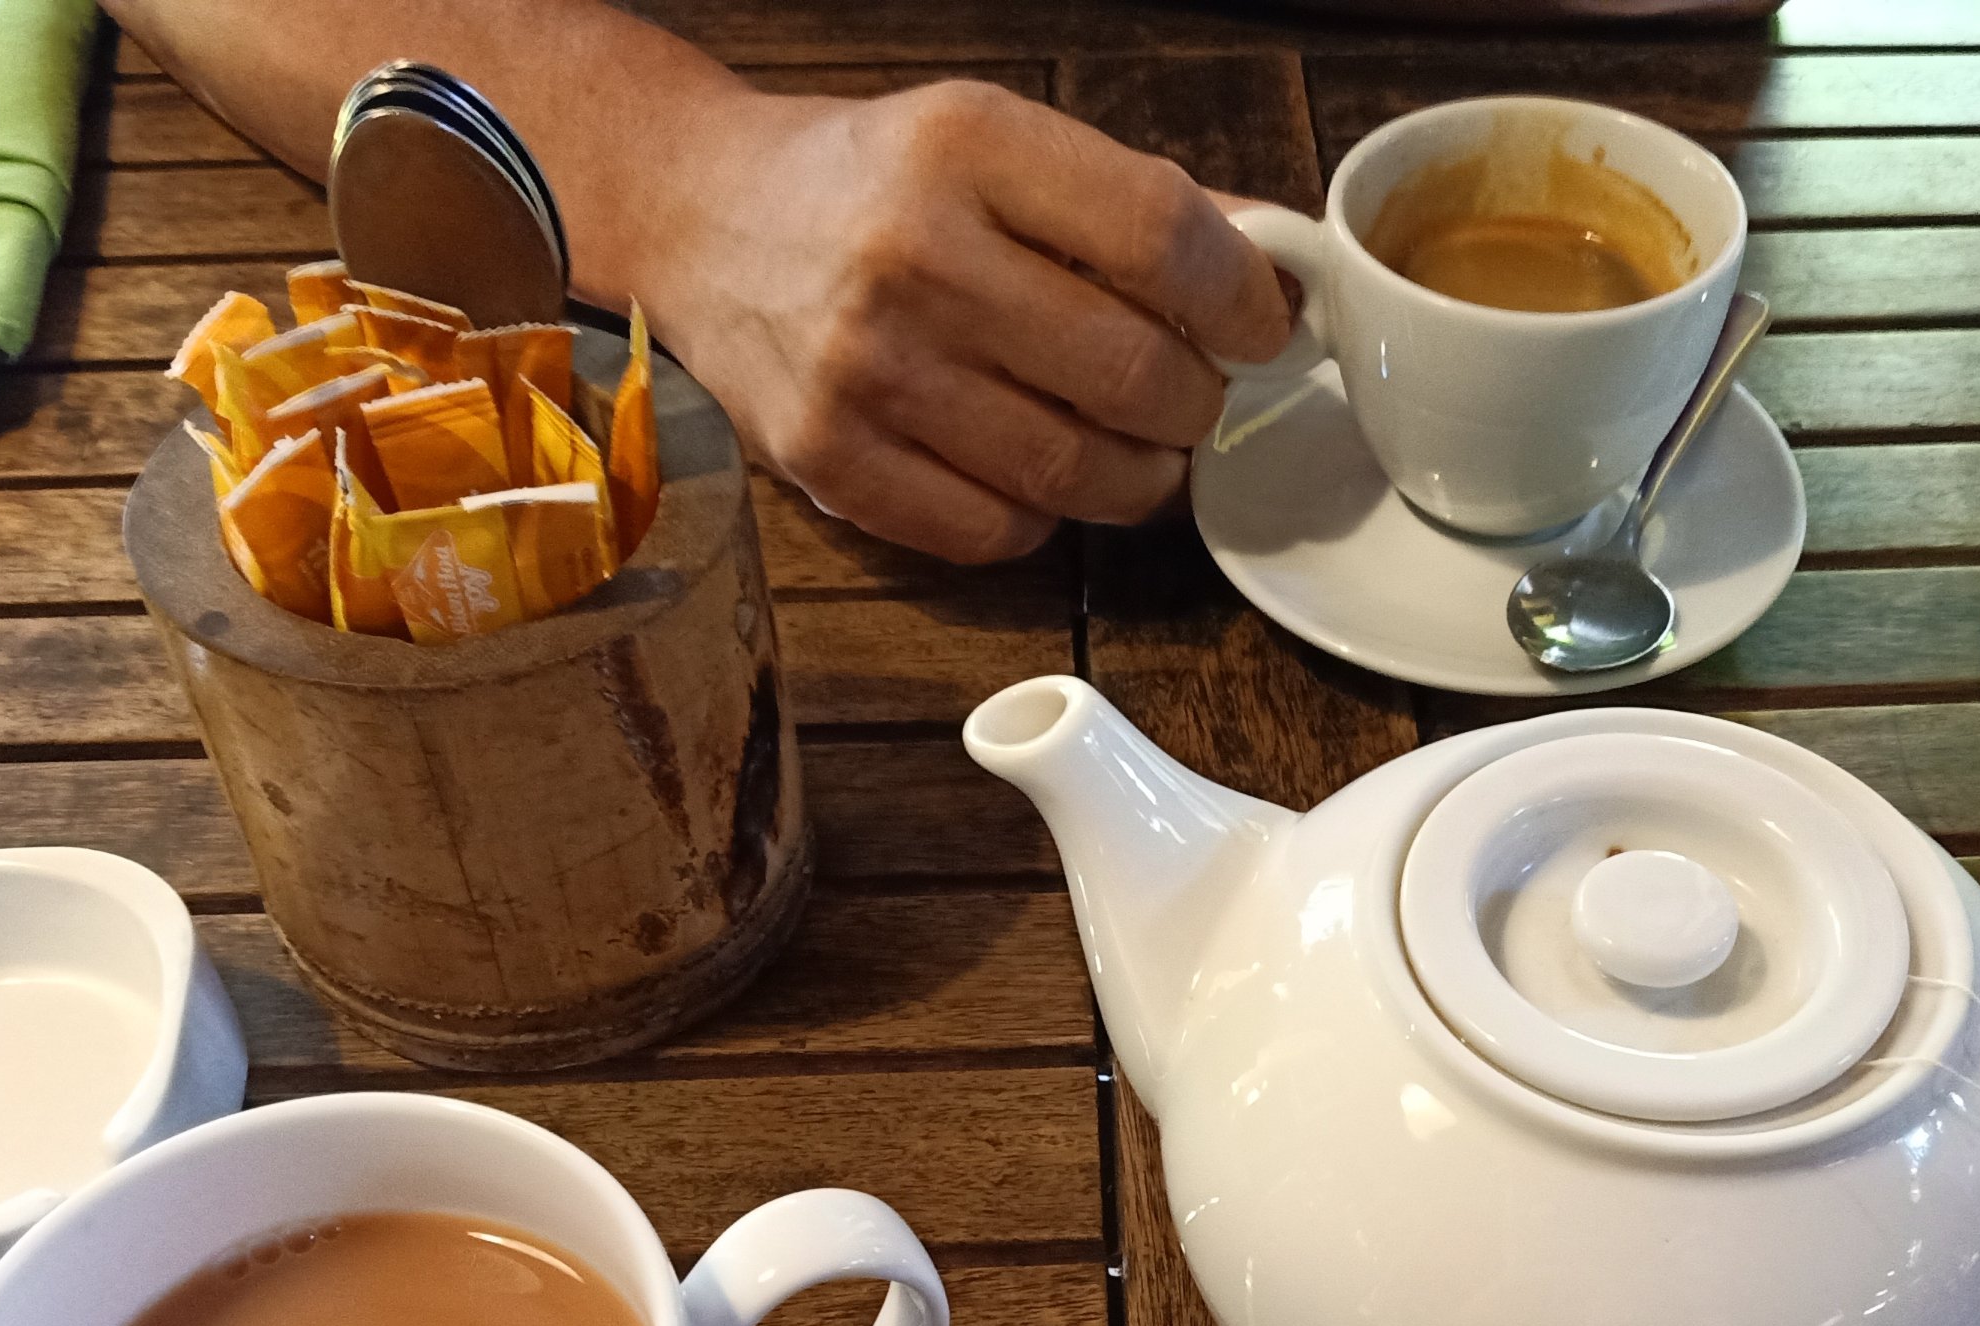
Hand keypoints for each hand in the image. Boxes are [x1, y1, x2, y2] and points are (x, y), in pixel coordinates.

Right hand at [650, 80, 1292, 562]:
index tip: (1257, 325)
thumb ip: (1131, 200)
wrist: (700, 218)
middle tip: (1189, 395)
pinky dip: (1044, 517)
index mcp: (967, 147)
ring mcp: (865, 370)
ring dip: (1139, 476)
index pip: (1160, 238)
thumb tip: (1279, 267)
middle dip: (1196, 402)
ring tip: (1135, 445)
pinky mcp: (830, 462)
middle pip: (1133, 374)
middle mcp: (913, 256)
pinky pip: (997, 531)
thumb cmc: (873, 183)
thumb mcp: (994, 140)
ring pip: (1077, 474)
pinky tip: (1036, 472)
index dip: (1241, 300)